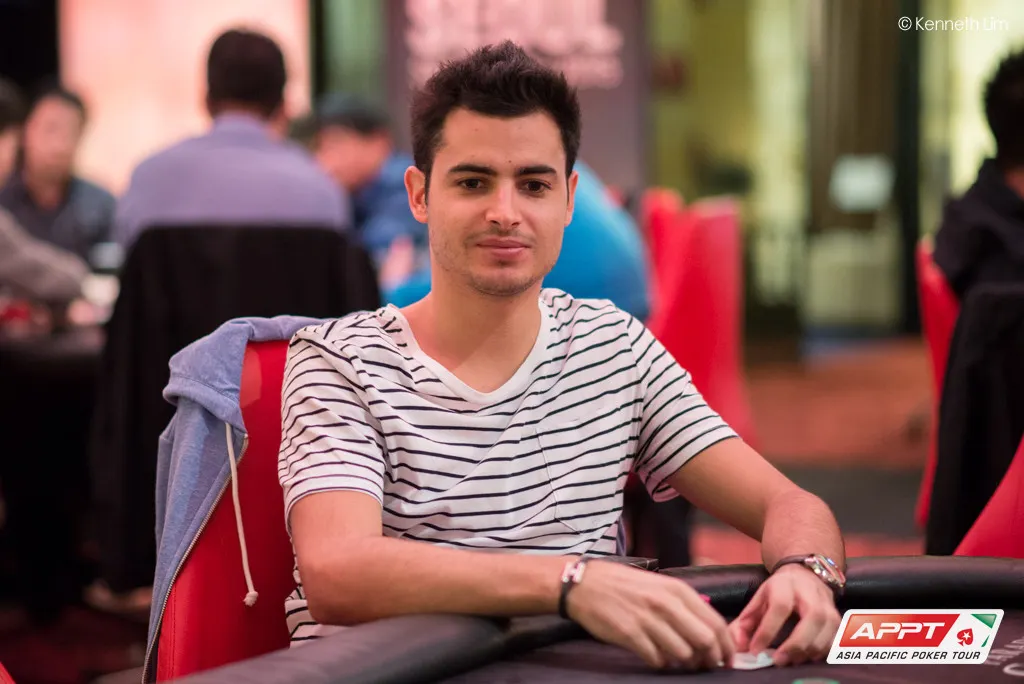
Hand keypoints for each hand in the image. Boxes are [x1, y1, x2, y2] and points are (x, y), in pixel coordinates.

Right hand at [565, 560, 735, 670]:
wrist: (585, 584)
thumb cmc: (624, 585)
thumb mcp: (659, 585)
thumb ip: (683, 604)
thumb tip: (708, 631)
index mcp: (677, 590)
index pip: (716, 623)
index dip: (726, 646)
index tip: (727, 660)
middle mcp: (666, 603)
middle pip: (705, 641)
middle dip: (709, 659)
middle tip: (705, 666)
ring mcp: (648, 619)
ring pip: (683, 654)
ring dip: (684, 663)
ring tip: (677, 660)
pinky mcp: (630, 634)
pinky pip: (657, 659)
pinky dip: (660, 662)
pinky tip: (655, 656)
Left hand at [728, 564, 840, 665]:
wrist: (807, 575)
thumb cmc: (779, 590)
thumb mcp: (759, 598)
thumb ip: (744, 622)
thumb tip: (738, 647)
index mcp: (786, 586)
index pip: (779, 608)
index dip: (767, 631)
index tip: (755, 650)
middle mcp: (811, 594)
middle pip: (812, 620)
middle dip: (795, 645)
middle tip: (778, 661)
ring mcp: (829, 608)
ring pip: (826, 632)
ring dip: (807, 652)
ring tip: (789, 660)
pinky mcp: (838, 621)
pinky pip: (832, 642)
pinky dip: (818, 654)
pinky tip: (803, 657)